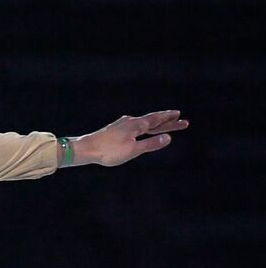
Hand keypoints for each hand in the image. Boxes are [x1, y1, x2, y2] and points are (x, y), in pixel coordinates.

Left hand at [72, 110, 187, 166]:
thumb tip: (168, 138)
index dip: (169, 119)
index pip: (157, 120)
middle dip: (167, 122)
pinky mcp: (115, 129)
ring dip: (156, 124)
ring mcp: (122, 124)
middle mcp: (130, 122)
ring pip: (143, 124)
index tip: (180, 116)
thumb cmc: (109, 151)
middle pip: (152, 121)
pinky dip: (144, 127)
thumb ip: (151, 144)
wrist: (86, 148)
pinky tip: (141, 128)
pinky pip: (135, 126)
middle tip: (182, 121)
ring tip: (166, 123)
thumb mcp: (133, 150)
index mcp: (136, 125)